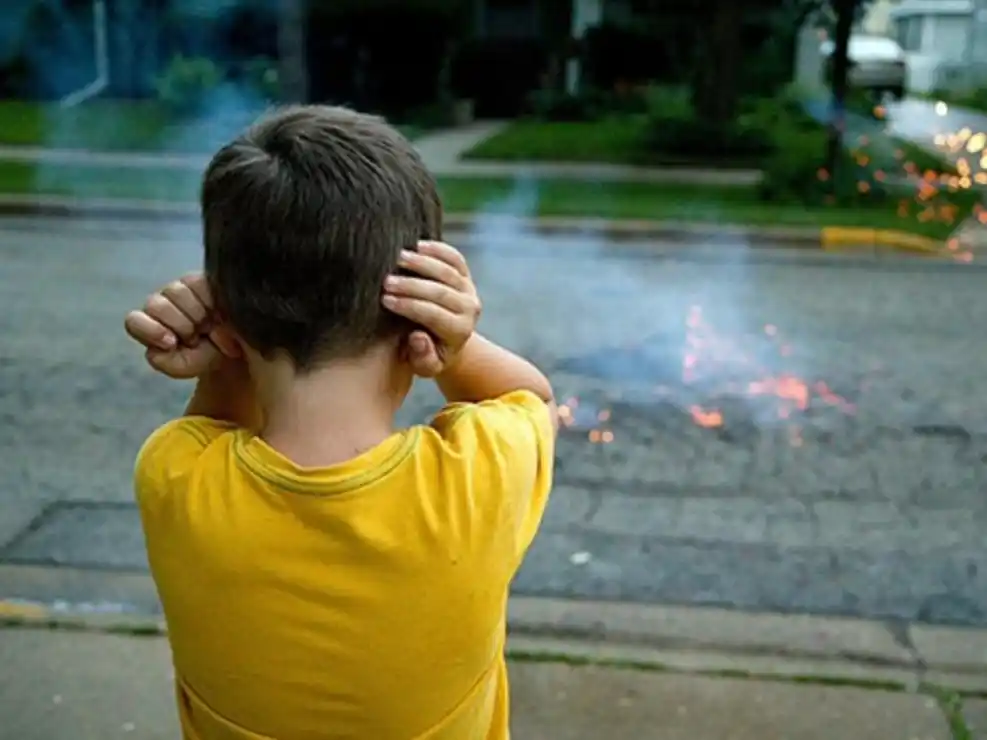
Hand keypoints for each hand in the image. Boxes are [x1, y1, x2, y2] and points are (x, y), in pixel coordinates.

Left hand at [124, 273, 239, 379]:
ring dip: (197, 314)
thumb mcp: (184, 366)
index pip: (135, 321)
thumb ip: (164, 361)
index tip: (172, 343)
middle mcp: (163, 303)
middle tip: (198, 337)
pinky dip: (211, 301)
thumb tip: (165, 342)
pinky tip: (221, 312)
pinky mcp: (204, 278)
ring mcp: (182, 288)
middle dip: (181, 326)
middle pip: (156, 306)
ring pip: (176, 292)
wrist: (238, 351)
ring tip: (211, 326)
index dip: (151, 331)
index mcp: (152, 325)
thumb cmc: (207, 357)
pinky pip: (199, 283)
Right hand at [382, 240, 480, 377]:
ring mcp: (469, 289)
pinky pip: (455, 258)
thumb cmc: (429, 353)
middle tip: (386, 281)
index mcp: (460, 331)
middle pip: (441, 292)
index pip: (434, 315)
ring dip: (423, 263)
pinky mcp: (466, 274)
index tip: (386, 300)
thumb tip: (418, 338)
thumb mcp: (424, 366)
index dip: (410, 307)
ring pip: (448, 271)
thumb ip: (422, 358)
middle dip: (411, 285)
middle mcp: (470, 308)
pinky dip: (439, 249)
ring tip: (399, 258)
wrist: (446, 340)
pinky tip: (418, 245)